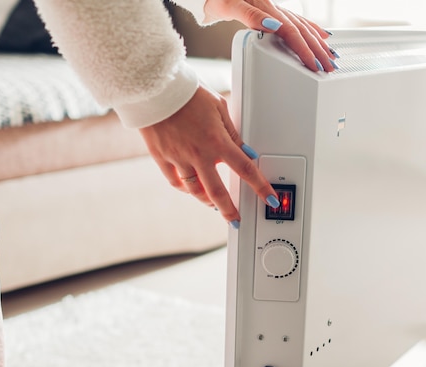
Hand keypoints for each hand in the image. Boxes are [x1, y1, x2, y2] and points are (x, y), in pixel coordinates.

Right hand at [138, 85, 278, 226]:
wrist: (155, 88)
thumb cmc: (188, 93)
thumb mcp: (219, 108)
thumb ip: (232, 132)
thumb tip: (244, 150)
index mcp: (217, 141)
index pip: (245, 169)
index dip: (260, 187)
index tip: (270, 199)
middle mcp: (198, 154)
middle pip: (218, 192)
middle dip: (230, 210)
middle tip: (236, 220)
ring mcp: (179, 158)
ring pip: (195, 191)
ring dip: (207, 201)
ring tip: (215, 205)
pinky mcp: (162, 158)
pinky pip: (175, 181)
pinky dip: (185, 188)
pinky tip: (191, 189)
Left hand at [205, 0, 337, 71]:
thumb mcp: (230, 6)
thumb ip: (251, 16)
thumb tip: (273, 25)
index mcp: (267, 10)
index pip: (292, 33)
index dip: (305, 50)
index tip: (315, 65)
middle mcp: (275, 9)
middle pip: (302, 32)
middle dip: (318, 51)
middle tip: (329, 67)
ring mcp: (276, 11)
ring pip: (304, 28)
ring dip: (319, 43)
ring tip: (331, 56)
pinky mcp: (274, 12)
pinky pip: (298, 22)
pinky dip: (312, 30)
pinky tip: (321, 35)